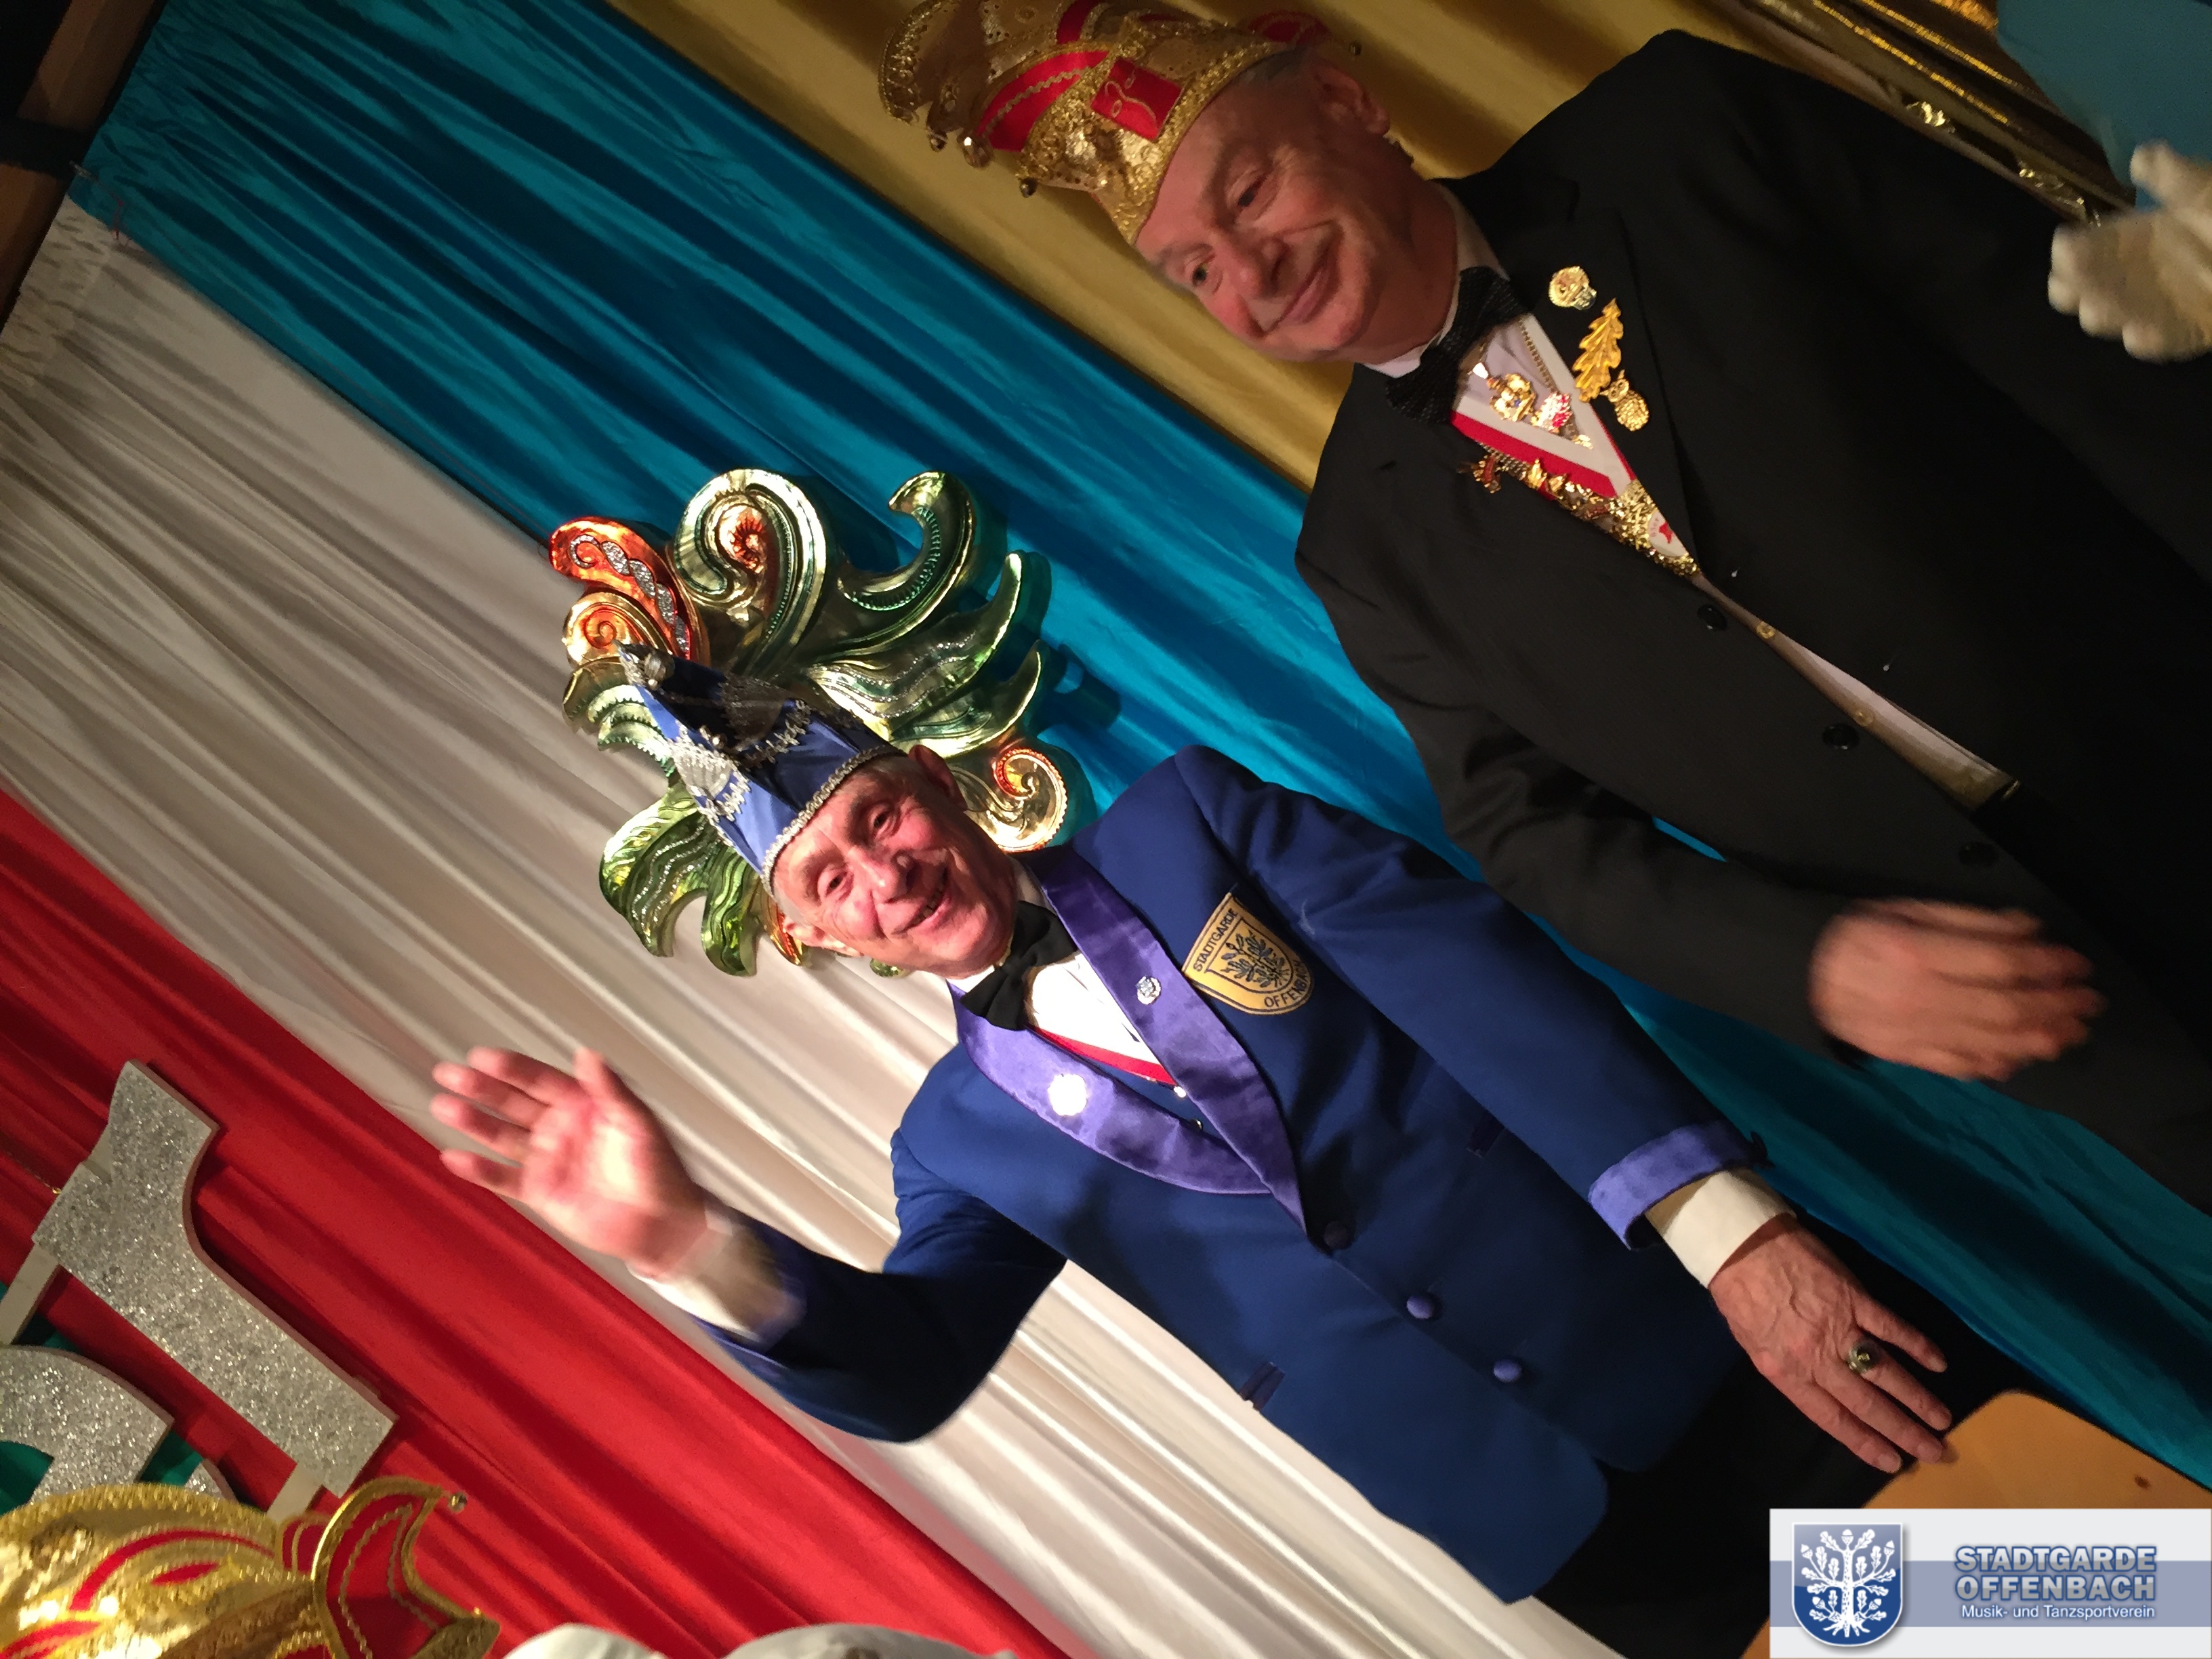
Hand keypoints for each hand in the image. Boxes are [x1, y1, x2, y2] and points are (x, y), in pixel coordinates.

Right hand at [431, 1047, 707, 1277]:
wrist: (661, 1223)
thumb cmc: (660, 1169)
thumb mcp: (639, 1123)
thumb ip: (611, 1090)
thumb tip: (589, 1054)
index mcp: (583, 1104)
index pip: (540, 1080)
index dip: (512, 1068)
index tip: (483, 1056)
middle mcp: (560, 1127)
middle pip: (513, 1102)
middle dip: (481, 1088)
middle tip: (448, 1073)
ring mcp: (548, 1159)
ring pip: (502, 1136)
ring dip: (473, 1122)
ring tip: (443, 1106)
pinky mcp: (541, 1191)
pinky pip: (504, 1178)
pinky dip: (480, 1170)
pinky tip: (455, 1158)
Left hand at [1707, 1218, 1950, 1471]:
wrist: (1740, 1245)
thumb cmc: (1740, 1295)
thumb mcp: (1754, 1345)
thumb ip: (1789, 1371)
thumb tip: (1822, 1392)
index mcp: (1786, 1372)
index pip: (1832, 1418)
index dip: (1865, 1442)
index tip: (1894, 1462)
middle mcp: (1815, 1357)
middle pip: (1866, 1403)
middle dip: (1903, 1431)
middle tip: (1935, 1451)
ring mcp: (1837, 1327)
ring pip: (1885, 1371)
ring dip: (1917, 1398)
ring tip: (1943, 1420)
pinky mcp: (1853, 1297)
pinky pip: (1891, 1327)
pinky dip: (1917, 1345)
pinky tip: (1939, 1363)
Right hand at [1808, 900, 2100, 1079]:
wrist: (1798, 975)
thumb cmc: (1857, 933)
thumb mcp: (1907, 909)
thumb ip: (1968, 920)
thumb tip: (2028, 930)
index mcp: (1917, 953)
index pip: (2000, 962)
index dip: (2048, 963)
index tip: (2078, 963)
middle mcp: (1919, 998)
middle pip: (2006, 1008)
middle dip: (2057, 1005)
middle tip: (2089, 1002)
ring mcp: (1913, 1034)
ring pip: (1992, 1043)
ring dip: (2041, 1039)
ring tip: (2071, 1032)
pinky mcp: (1907, 1057)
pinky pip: (1962, 1067)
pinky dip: (2000, 1064)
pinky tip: (2023, 1055)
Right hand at [2048, 142, 2211, 361]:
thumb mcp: (2209, 193)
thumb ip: (2178, 179)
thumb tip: (2141, 157)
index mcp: (2141, 238)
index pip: (2091, 249)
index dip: (2072, 251)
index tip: (2065, 247)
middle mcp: (2144, 275)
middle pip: (2095, 289)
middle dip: (2079, 289)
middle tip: (2071, 286)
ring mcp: (2166, 307)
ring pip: (2123, 318)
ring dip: (2109, 315)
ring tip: (2098, 310)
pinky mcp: (2192, 332)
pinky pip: (2168, 342)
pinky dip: (2154, 341)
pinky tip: (2140, 335)